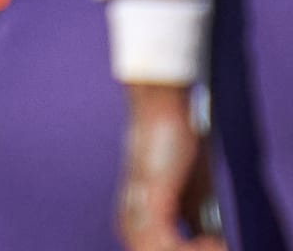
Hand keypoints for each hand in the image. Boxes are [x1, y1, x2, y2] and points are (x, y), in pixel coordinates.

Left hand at [118, 83, 224, 250]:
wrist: (159, 113)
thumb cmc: (175, 148)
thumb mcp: (193, 196)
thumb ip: (198, 223)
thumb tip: (216, 242)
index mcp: (137, 223)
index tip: (217, 245)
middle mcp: (129, 223)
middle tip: (221, 245)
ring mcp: (136, 215)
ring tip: (220, 244)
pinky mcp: (149, 204)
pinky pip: (167, 248)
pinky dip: (194, 250)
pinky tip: (215, 242)